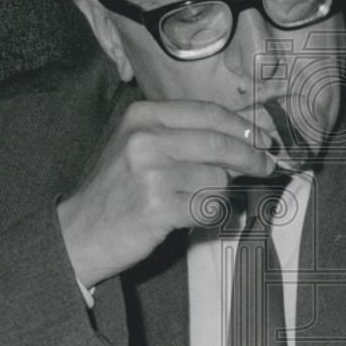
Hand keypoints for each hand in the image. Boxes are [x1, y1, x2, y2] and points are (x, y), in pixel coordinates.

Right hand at [56, 101, 274, 285]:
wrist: (78, 232)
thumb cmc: (116, 191)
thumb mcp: (138, 147)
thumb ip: (184, 136)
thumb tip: (245, 134)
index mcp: (142, 116)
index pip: (208, 113)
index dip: (244, 126)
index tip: (265, 138)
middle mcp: (146, 138)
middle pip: (220, 144)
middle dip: (251, 157)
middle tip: (266, 167)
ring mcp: (151, 172)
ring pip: (217, 179)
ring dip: (216, 194)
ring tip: (191, 201)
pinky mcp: (158, 207)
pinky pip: (209, 208)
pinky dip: (208, 215)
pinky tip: (187, 217)